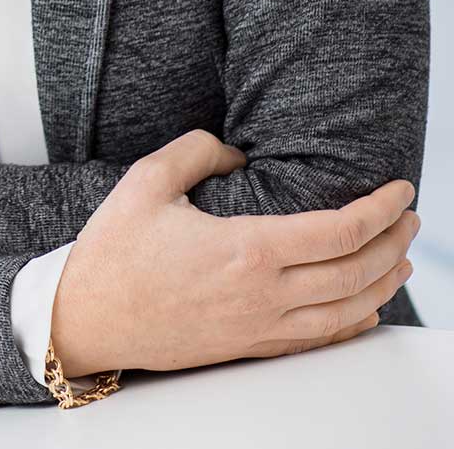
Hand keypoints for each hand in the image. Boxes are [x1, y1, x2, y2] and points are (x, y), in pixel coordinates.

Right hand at [49, 129, 418, 376]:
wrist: (87, 319)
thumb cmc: (114, 249)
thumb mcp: (147, 180)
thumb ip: (197, 150)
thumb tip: (236, 154)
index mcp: (247, 249)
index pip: (340, 231)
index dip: (380, 209)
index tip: (401, 188)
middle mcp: (265, 295)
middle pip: (356, 273)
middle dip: (394, 242)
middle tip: (410, 216)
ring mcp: (260, 328)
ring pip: (348, 313)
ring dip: (384, 283)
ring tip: (401, 259)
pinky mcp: (249, 348)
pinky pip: (320, 341)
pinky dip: (355, 324)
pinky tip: (366, 309)